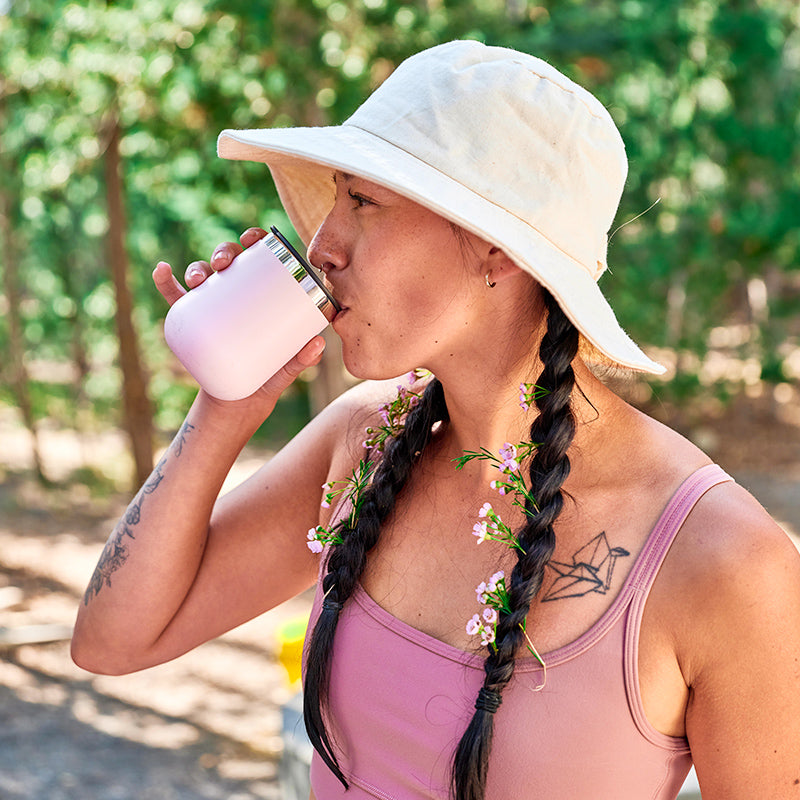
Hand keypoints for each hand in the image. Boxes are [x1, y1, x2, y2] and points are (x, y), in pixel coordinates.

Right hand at [154, 227, 325, 406]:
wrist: (236, 406)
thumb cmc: (266, 379)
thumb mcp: (285, 370)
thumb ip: (301, 359)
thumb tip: (319, 343)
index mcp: (259, 294)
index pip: (257, 258)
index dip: (254, 239)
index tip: (253, 238)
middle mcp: (233, 295)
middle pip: (227, 260)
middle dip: (223, 251)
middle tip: (225, 264)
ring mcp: (210, 308)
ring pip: (201, 275)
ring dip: (197, 267)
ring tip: (199, 277)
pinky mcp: (190, 324)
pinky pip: (174, 298)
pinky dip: (165, 281)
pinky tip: (161, 270)